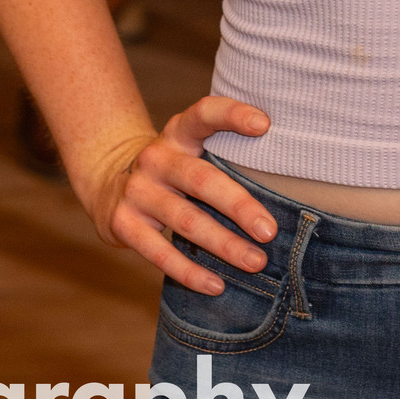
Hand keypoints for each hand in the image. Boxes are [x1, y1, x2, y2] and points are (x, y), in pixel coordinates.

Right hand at [82, 94, 277, 292]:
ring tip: (256, 262)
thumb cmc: (175, 169)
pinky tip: (217, 285)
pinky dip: (190, 272)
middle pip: (201, 179)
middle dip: (239, 206)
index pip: (204, 113)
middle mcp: (156, 157)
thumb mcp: (191, 147)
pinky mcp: (123, 223)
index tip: (264, 124)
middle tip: (270, 231)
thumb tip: (290, 177)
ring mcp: (137, 190)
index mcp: (179, 132)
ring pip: (184, 220)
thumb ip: (226, 152)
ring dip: (223, 245)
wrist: (109, 183)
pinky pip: (159, 253)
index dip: (232, 115)